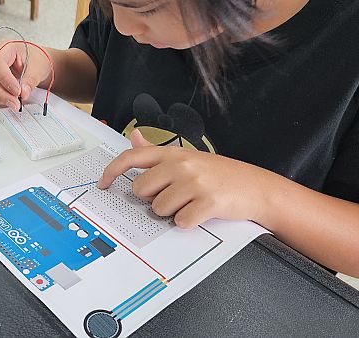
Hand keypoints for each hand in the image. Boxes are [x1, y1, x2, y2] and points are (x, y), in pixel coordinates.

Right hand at [0, 40, 51, 110]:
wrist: (34, 63)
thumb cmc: (35, 59)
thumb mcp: (38, 67)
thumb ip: (30, 80)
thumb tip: (23, 93)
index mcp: (4, 47)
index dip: (5, 80)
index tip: (17, 92)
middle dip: (2, 94)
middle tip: (16, 103)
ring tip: (12, 102)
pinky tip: (0, 101)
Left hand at [98, 129, 268, 227]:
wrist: (255, 186)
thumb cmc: (219, 173)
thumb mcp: (187, 156)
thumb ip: (157, 151)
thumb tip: (135, 136)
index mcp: (172, 154)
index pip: (131, 157)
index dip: (112, 172)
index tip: (103, 184)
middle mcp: (181, 165)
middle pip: (141, 191)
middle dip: (152, 200)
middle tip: (174, 197)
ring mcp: (194, 183)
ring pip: (159, 209)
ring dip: (171, 213)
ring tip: (190, 203)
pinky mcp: (207, 202)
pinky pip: (180, 222)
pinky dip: (188, 222)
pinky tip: (200, 213)